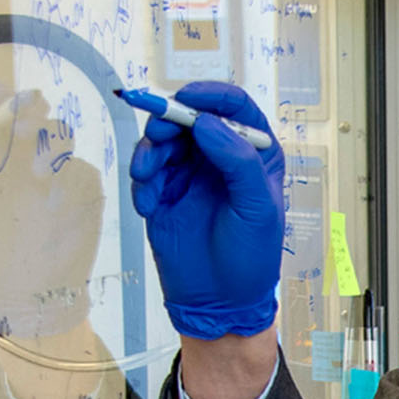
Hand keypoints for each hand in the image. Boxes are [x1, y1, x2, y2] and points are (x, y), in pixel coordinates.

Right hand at [123, 80, 287, 339]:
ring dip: (149, 153)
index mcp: (253, 152)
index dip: (210, 95)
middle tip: (158, 135)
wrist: (220, 303)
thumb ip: (238, 161)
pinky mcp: (164, 194)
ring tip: (146, 177)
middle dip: (169, 121)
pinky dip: (142, 184)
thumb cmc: (250, 256)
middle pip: (189, 116)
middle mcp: (220, 156)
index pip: (233, 106)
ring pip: (162, 141)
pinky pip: (146, 174)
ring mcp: (190, 173)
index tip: (187, 99)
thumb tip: (206, 122)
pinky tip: (149, 207)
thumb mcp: (257, 208)